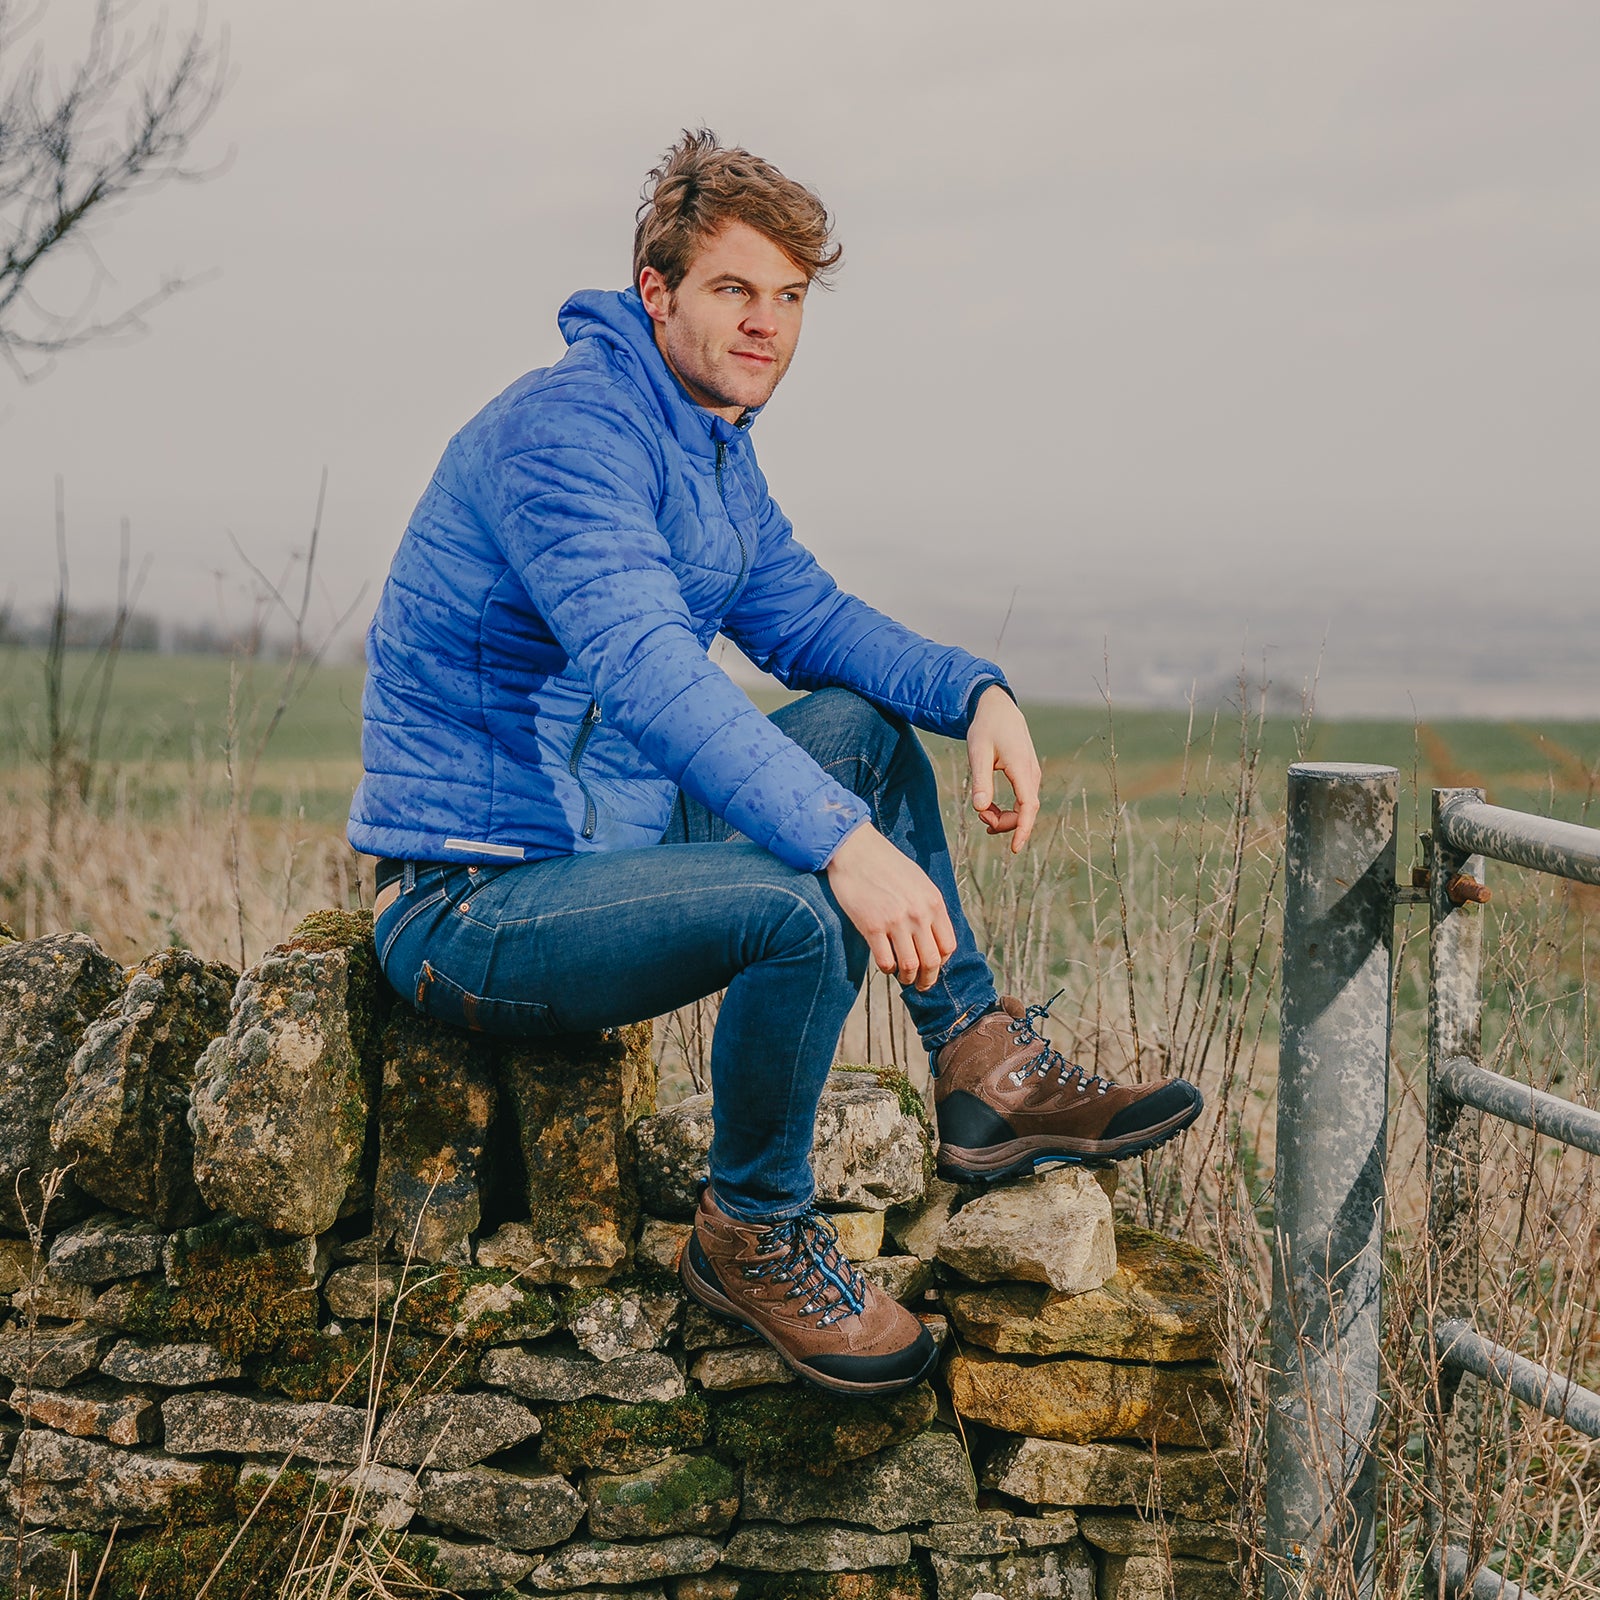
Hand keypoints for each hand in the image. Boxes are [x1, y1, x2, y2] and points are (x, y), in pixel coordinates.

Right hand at [825, 824, 956, 990]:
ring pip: (910, 966)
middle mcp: (918, 914)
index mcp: (933, 902)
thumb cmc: (886, 864)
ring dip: (907, 978)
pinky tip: (885, 965)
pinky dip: (887, 969)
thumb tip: (932, 935)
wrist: (855, 850)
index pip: (948, 945)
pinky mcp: (871, 926)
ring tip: (902, 978)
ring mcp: (895, 921)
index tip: (932, 966)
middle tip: (920, 984)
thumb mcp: (918, 881)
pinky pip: (885, 961)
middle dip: (927, 979)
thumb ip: (928, 906)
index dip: (941, 962)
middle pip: (932, 961)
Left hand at [967, 685, 1041, 852]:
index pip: (1028, 805)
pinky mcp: (1027, 775)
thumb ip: (980, 780)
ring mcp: (1032, 774)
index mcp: (1021, 767)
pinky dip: (1007, 810)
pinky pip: (1022, 800)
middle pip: (1025, 811)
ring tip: (981, 811)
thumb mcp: (977, 752)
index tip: (1014, 849)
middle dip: (1004, 823)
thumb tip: (980, 808)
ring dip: (1004, 817)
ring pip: (1024, 807)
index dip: (1022, 829)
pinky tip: (989, 810)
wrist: (998, 709)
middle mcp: (1032, 773)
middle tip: (980, 818)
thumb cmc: (986, 728)